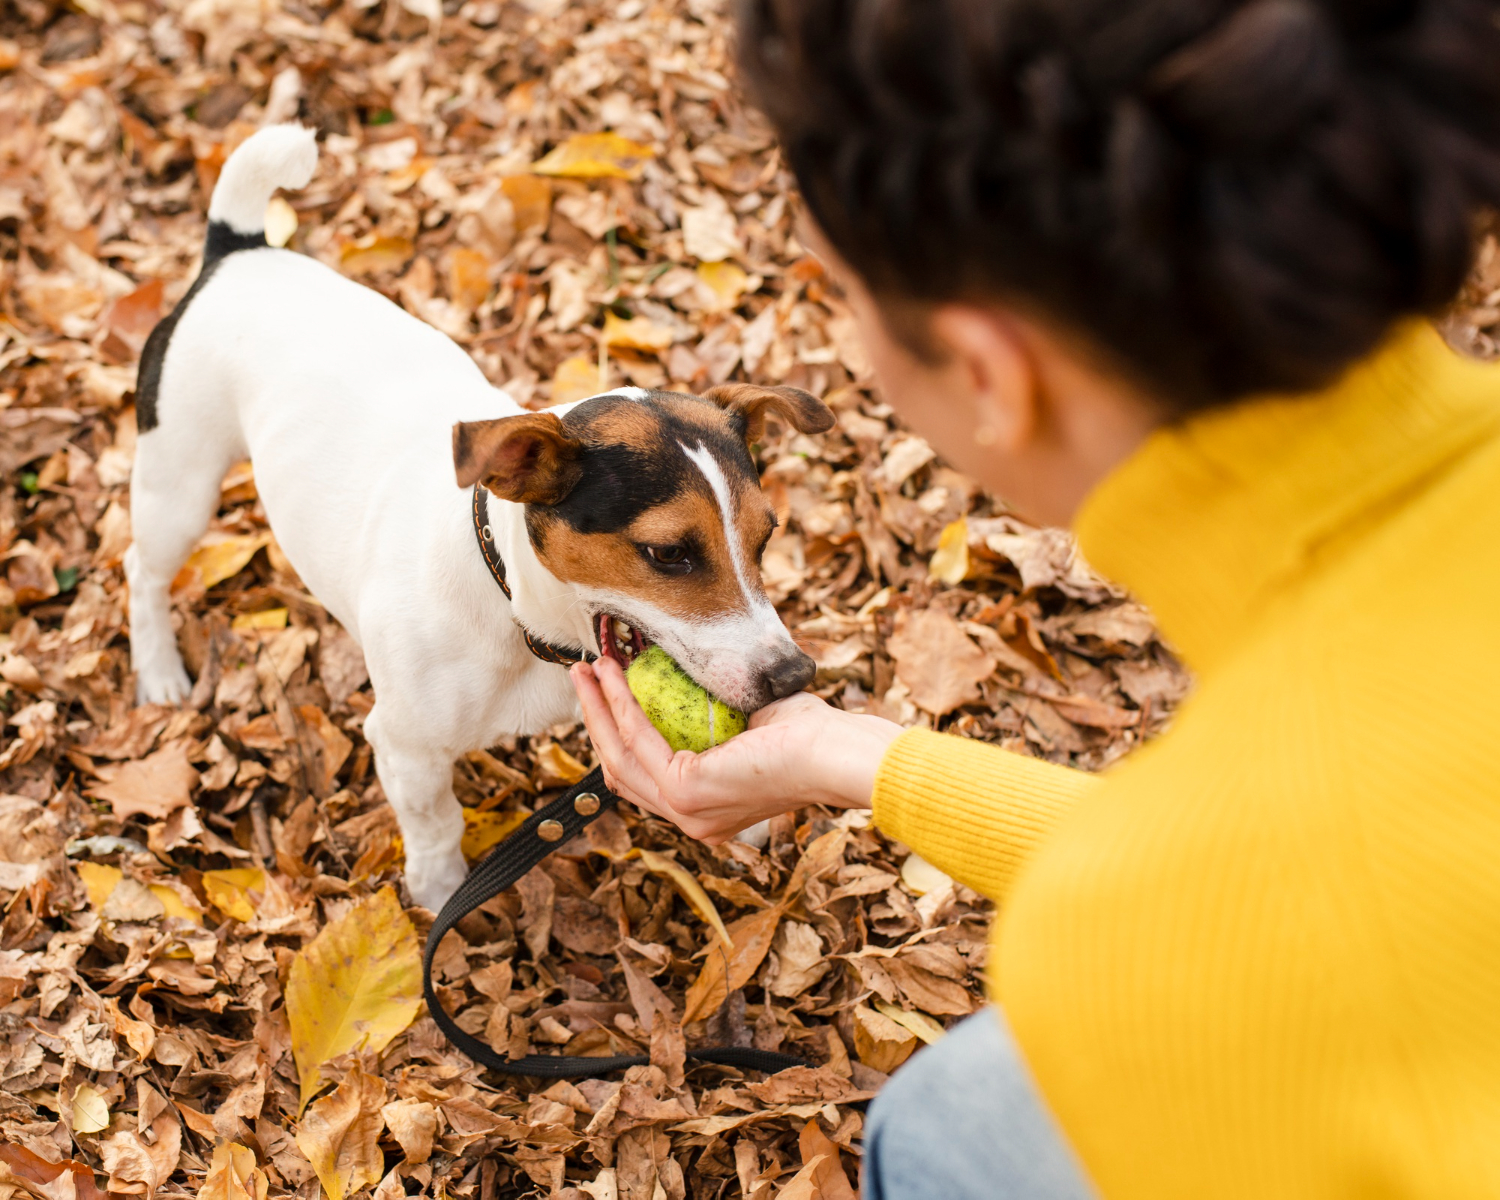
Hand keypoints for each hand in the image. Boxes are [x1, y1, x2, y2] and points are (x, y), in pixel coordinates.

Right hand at [570, 658, 903, 842]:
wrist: (835, 751)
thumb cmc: (808, 736)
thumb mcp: (745, 725)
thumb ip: (710, 718)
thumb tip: (680, 683)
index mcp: (706, 811)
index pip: (645, 778)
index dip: (616, 735)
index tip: (605, 693)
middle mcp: (692, 820)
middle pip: (621, 769)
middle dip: (595, 719)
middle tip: (582, 677)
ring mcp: (687, 811)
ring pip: (620, 757)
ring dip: (598, 709)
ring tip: (586, 671)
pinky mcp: (688, 791)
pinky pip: (641, 740)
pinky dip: (622, 705)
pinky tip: (615, 677)